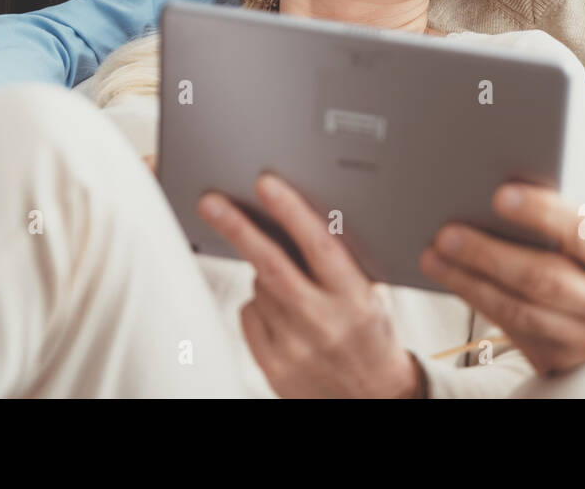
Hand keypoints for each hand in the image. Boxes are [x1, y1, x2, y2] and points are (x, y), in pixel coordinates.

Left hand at [198, 172, 422, 397]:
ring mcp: (295, 346)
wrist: (373, 400)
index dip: (291, 211)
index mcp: (354, 298)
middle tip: (212, 203)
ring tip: (293, 287)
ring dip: (264, 274)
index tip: (266, 185)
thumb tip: (298, 217)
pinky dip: (257, 304)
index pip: (319, 246)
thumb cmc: (370, 337)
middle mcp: (323, 322)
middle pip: (271, 266)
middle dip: (239, 229)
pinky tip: (280, 312)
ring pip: (259, 288)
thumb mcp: (370, 296)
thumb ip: (340, 263)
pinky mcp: (273, 366)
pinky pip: (250, 315)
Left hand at [419, 183, 584, 373]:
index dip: (541, 213)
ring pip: (518, 311)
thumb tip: (499, 196)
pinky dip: (477, 302)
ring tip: (433, 257)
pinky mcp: (559, 362)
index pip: (583, 233)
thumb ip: (565, 226)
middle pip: (542, 278)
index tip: (499, 195)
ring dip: (469, 283)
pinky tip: (452, 280)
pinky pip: (511, 330)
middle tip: (446, 233)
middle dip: (488, 254)